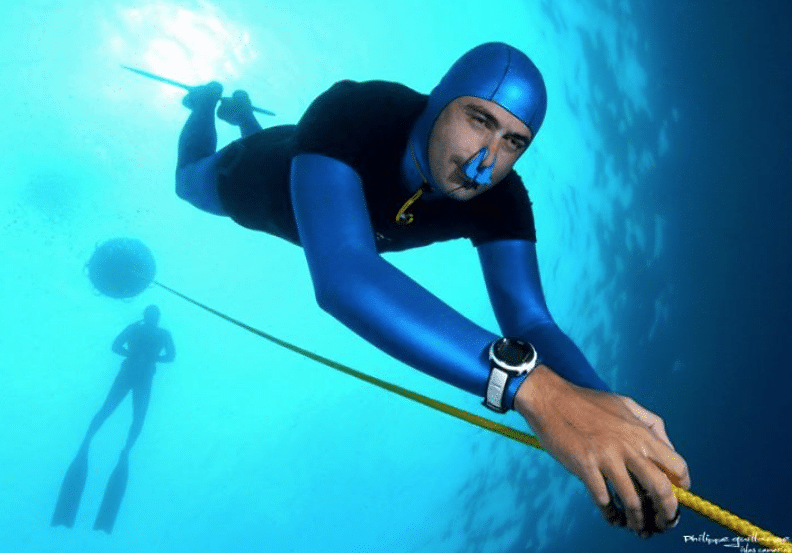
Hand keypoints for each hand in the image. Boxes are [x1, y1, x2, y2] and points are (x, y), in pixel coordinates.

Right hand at [514, 365, 690, 536]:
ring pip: (633, 501)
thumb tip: (669, 448)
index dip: (682, 486)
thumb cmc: (588, 401)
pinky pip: (604, 500)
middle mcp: (628, 446)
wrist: (550, 398)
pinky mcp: (585, 467)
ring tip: (640, 529)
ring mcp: (606, 458)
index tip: (677, 496)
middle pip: (661, 489)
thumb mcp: (626, 404)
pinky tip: (614, 518)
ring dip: (639, 521)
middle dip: (668, 512)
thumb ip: (651, 423)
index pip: (677, 465)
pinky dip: (612, 515)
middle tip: (665, 522)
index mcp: (641, 432)